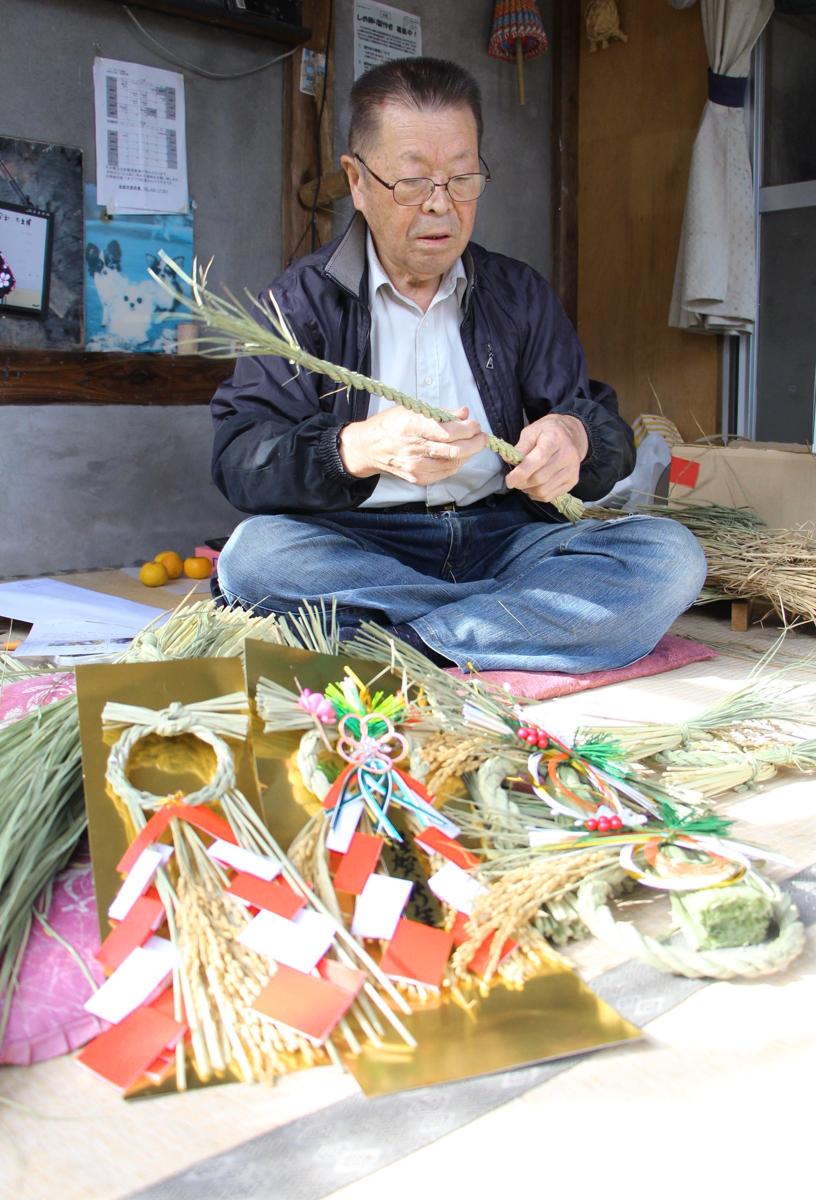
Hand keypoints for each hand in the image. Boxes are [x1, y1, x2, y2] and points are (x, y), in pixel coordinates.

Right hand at [339, 405, 487, 483]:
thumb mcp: (412, 409)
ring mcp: (416, 466)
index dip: (467, 429)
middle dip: (475, 443)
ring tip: (472, 444)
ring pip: (453, 463)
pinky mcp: (418, 478)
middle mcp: (413, 448)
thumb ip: (440, 412)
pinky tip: (458, 454)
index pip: (447, 431)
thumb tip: (463, 412)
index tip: (476, 425)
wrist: (369, 448)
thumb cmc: (391, 425)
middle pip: (454, 450)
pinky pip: (446, 472)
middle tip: (482, 437)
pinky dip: (456, 463)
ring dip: (468, 453)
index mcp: (412, 426)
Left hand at [505, 413, 587, 501]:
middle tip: (514, 479)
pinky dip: (537, 494)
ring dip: (528, 490)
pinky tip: (534, 486)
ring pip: (543, 490)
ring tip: (524, 481)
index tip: (509, 480)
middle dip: (522, 482)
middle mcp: (567, 455)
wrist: (571, 435)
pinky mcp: (573, 481)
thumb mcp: (531, 432)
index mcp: (555, 439)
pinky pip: (550, 496)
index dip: (521, 473)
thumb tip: (509, 460)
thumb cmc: (547, 433)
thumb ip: (520, 447)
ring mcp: (572, 470)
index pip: (538, 460)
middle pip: (540, 478)